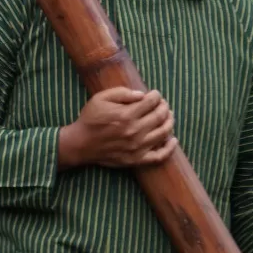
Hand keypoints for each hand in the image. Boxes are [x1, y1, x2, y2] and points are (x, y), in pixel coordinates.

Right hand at [58, 87, 174, 168]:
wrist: (80, 144)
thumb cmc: (89, 120)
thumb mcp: (100, 99)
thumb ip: (122, 93)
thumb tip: (142, 94)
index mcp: (127, 115)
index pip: (152, 102)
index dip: (156, 95)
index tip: (154, 94)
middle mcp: (135, 131)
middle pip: (161, 116)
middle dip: (164, 107)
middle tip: (162, 104)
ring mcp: (137, 147)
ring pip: (164, 133)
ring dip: (170, 122)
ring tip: (167, 117)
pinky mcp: (136, 159)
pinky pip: (159, 156)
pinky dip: (170, 148)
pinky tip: (173, 140)